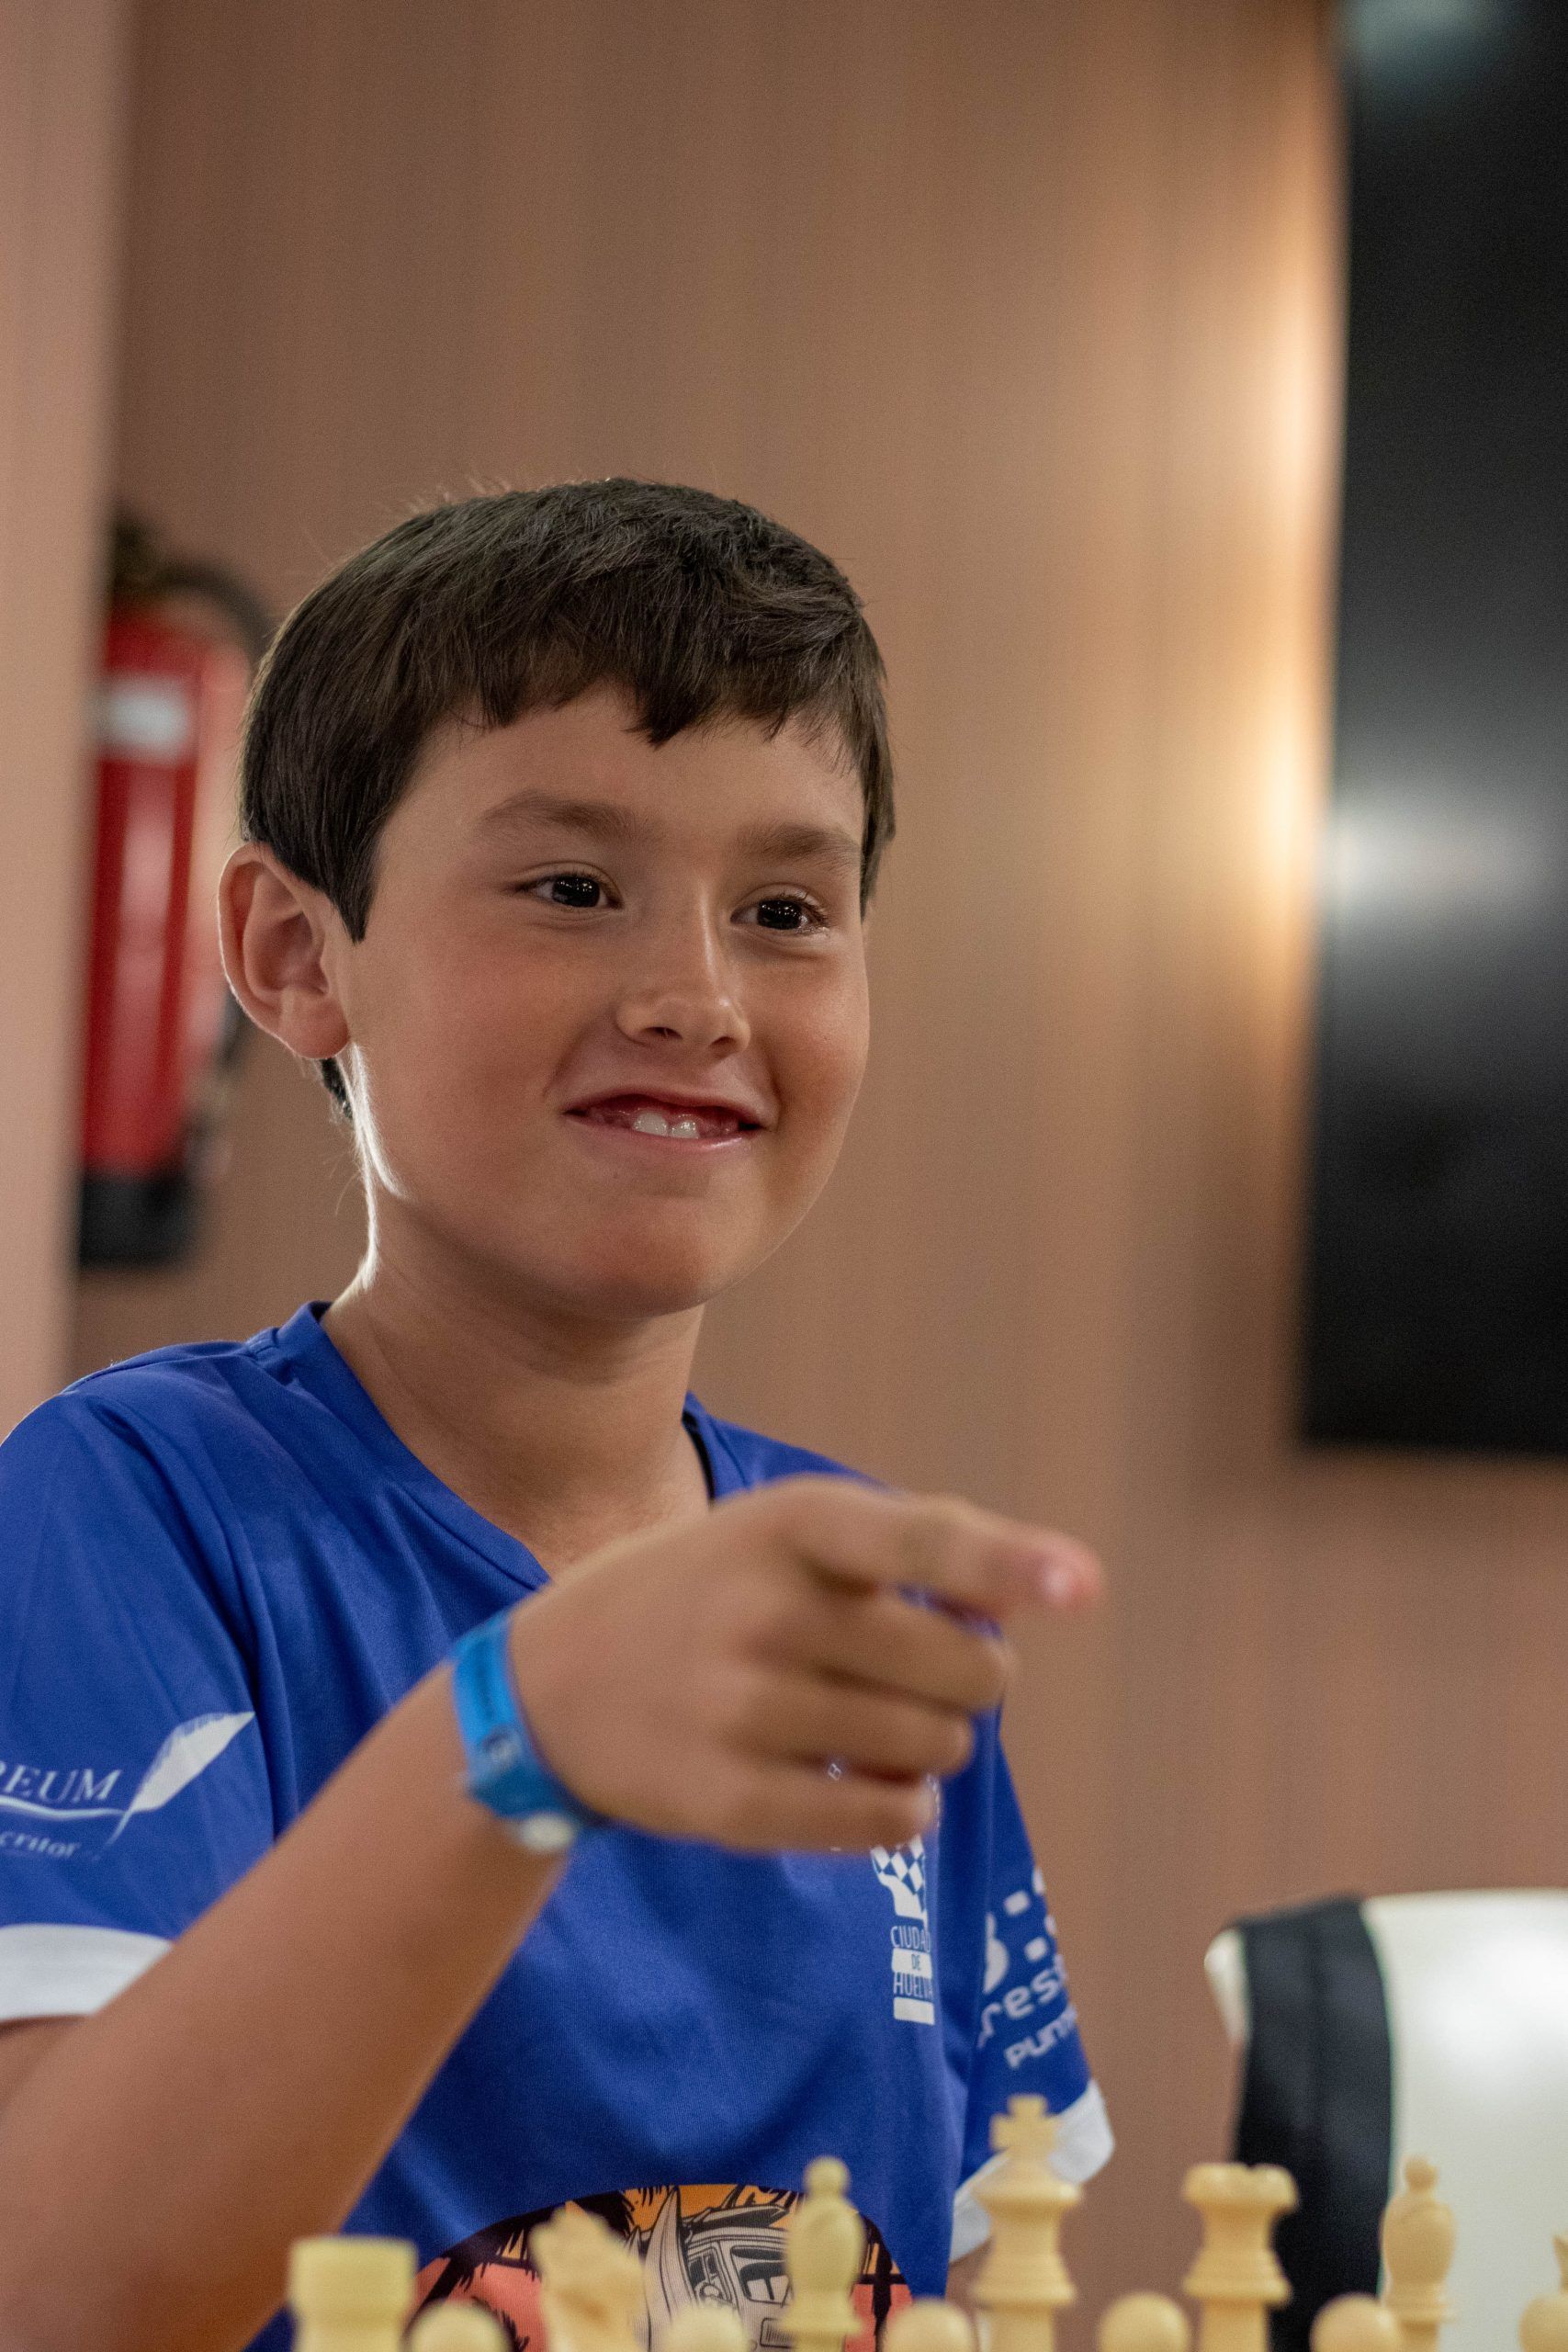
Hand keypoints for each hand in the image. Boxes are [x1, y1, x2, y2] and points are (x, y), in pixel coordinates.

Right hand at [505, 1473, 1100, 1852]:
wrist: (552, 1687)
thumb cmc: (716, 1592)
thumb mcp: (788, 1534)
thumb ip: (914, 1547)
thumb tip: (1042, 1588)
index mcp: (790, 1523)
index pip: (919, 1539)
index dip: (1009, 1561)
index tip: (1083, 1587)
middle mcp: (765, 1611)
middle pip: (967, 1667)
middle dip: (972, 1676)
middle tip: (921, 1669)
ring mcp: (742, 1711)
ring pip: (937, 1747)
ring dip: (936, 1742)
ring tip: (874, 1719)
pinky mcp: (731, 1804)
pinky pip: (890, 1819)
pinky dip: (904, 1805)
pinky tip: (865, 1780)